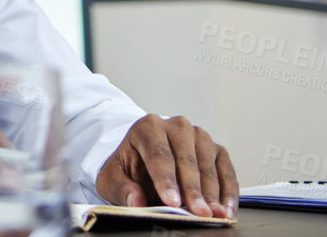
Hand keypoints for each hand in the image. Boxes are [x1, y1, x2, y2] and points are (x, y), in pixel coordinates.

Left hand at [96, 114, 237, 218]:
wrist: (143, 160)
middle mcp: (176, 126)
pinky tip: (227, 209)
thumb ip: (121, 188)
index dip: (165, 180)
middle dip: (193, 189)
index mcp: (147, 127)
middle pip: (186, 159)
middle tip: (198, 213)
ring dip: (212, 192)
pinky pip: (226, 169)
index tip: (172, 202)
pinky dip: (229, 191)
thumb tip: (136, 201)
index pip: (158, 154)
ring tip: (214, 214)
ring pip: (208, 164)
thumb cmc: (129, 168)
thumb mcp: (112, 177)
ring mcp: (199, 136)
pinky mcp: (216, 150)